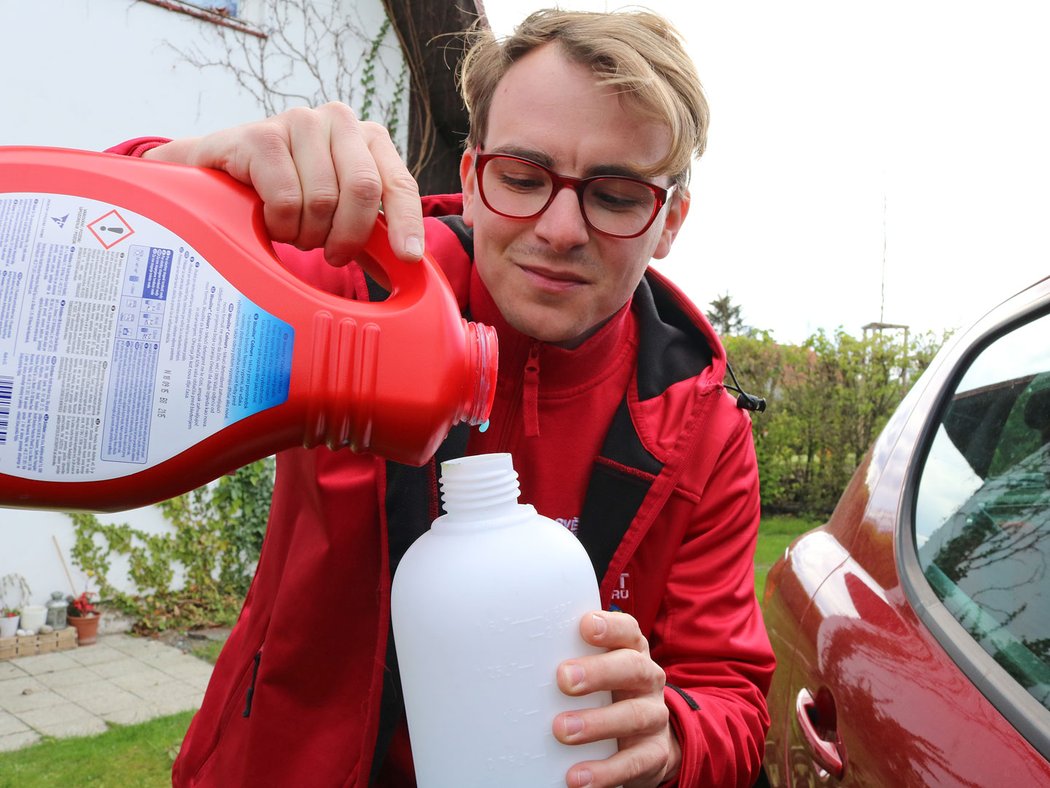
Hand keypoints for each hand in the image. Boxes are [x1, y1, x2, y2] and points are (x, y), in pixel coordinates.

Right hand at [142, 102, 423, 265]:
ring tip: (291, 229)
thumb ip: (372, 231)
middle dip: (346, 236)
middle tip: (329, 253)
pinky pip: (286, 199)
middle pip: (362, 191)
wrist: (217, 179)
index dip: (405, 223)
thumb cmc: (287, 197)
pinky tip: (266, 217)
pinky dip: (278, 224)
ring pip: (322, 200)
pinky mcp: (261, 134)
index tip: (407, 258)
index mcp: (368, 138)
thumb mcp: (337, 213)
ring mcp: (300, 121)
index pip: (398, 183)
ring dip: (305, 233)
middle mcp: (340, 120)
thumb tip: (409, 268)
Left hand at [554, 611, 681, 786]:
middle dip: (598, 672)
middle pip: (632, 668)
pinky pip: (633, 763)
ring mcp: (654, 716)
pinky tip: (577, 777)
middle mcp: (647, 679)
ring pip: (632, 715)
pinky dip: (605, 771)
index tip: (585, 626)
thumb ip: (572, 657)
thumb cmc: (608, 694)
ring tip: (562, 730)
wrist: (647, 742)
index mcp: (631, 651)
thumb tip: (519, 652)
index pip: (627, 631)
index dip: (610, 627)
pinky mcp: (654, 753)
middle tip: (564, 679)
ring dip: (596, 723)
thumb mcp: (598, 670)